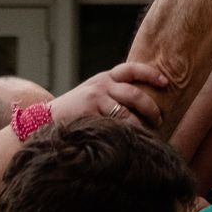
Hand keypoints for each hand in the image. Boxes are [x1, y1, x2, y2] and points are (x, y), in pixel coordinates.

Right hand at [48, 60, 168, 126]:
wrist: (45, 118)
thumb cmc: (76, 109)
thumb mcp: (95, 93)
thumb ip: (115, 93)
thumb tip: (146, 104)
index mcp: (106, 77)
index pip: (132, 69)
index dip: (151, 74)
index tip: (165, 82)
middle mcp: (102, 84)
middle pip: (135, 93)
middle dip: (151, 109)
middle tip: (159, 120)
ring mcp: (95, 99)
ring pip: (126, 113)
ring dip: (140, 126)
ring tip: (147, 136)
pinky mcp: (89, 113)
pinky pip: (113, 126)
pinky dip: (124, 135)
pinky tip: (130, 142)